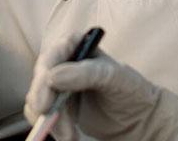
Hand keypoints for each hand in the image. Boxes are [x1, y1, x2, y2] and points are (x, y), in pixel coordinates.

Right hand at [25, 31, 177, 140]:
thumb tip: (53, 77)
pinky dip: (52, 127)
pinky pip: (43, 114)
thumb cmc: (130, 90)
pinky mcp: (57, 104)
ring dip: (50, 120)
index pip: (53, 55)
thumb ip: (87, 73)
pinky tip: (68, 136)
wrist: (138, 117)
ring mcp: (59, 84)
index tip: (45, 100)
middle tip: (49, 123)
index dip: (44, 76)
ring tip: (69, 136)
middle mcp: (64, 62)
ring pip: (39, 99)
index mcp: (77, 45)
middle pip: (41, 78)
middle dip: (43, 102)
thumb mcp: (114, 77)